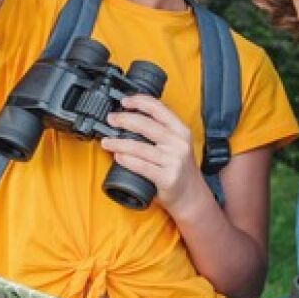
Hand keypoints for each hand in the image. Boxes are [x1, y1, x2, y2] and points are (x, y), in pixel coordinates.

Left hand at [100, 94, 204, 216]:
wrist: (191, 196)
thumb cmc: (178, 168)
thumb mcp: (176, 144)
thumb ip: (161, 131)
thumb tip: (130, 118)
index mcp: (181, 131)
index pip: (159, 109)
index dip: (140, 102)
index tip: (124, 101)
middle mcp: (178, 144)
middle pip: (146, 126)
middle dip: (124, 120)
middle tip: (110, 119)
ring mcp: (173, 161)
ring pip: (140, 147)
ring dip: (119, 142)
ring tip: (106, 141)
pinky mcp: (167, 178)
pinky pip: (142, 166)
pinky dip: (126, 160)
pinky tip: (117, 156)